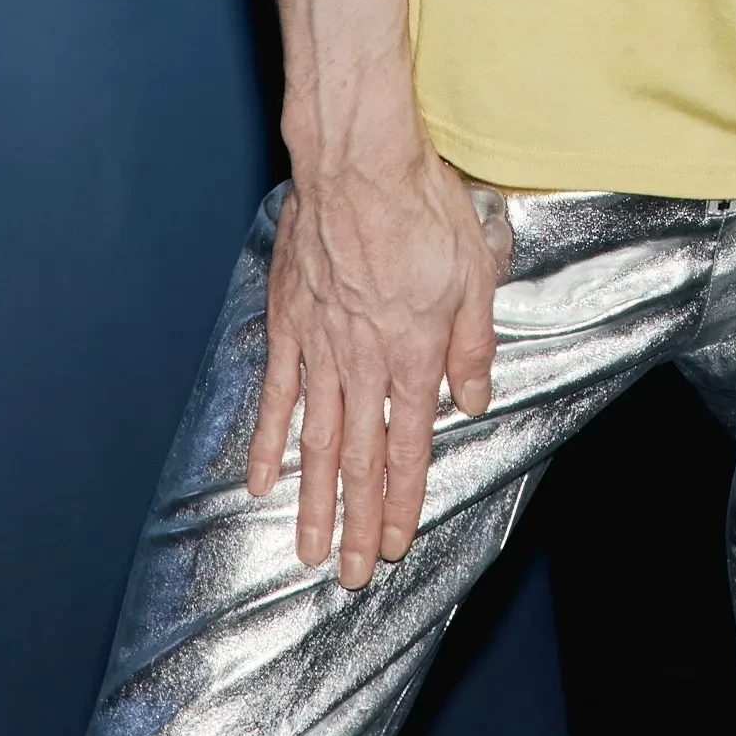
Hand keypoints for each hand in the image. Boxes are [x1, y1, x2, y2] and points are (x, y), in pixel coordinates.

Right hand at [246, 146, 502, 586]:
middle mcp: (365, 360)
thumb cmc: (423, 205)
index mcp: (414, 352)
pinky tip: (261, 478)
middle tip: (349, 575)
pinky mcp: (289, 321)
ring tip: (306, 547)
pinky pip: (277, 391)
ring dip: (312, 498)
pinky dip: (270, 438)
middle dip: (356, 521)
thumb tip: (474, 397)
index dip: (402, 498)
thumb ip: (473, 341)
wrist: (358, 161)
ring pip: (316, 437)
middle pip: (359, 455)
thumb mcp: (475, 270)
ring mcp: (320, 344)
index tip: (395, 544)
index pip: (410, 442)